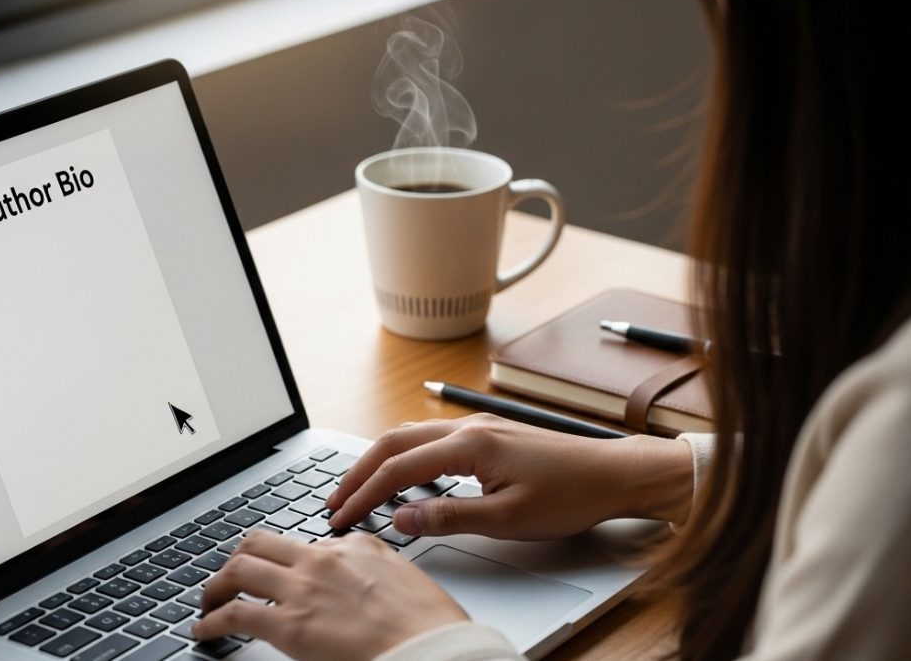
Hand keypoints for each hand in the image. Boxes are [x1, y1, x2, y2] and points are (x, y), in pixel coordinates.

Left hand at [193, 530, 466, 660]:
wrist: (431, 647)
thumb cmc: (427, 623)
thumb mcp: (404, 577)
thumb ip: (374, 568)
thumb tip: (359, 579)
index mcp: (354, 545)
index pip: (304, 543)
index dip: (284, 560)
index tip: (276, 571)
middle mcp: (323, 559)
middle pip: (260, 542)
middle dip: (238, 558)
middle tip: (229, 577)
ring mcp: (303, 589)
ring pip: (240, 569)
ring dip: (216, 585)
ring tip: (209, 601)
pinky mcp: (290, 625)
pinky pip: (235, 614)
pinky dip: (211, 621)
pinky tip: (205, 629)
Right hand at [327, 413, 692, 540]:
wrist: (613, 473)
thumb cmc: (569, 495)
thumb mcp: (507, 520)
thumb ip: (448, 517)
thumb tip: (400, 519)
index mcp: (469, 445)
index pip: (397, 468)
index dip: (363, 494)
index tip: (340, 516)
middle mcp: (468, 428)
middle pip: (394, 441)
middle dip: (359, 471)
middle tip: (335, 500)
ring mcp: (479, 427)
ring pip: (412, 436)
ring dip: (381, 460)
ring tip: (360, 489)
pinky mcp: (489, 434)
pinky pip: (432, 439)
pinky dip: (406, 456)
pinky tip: (405, 476)